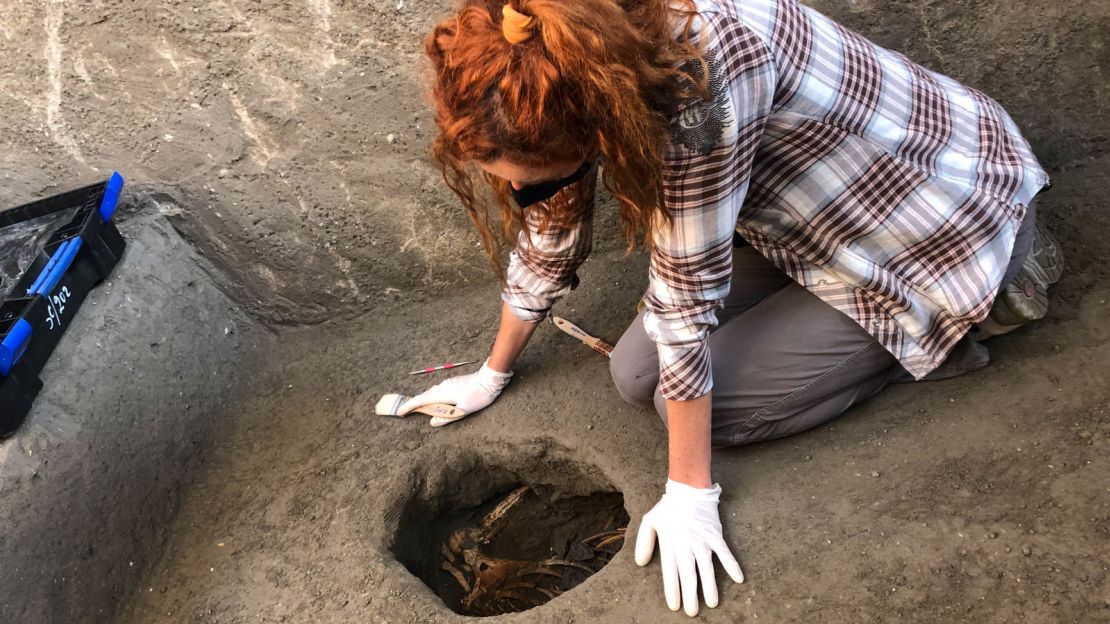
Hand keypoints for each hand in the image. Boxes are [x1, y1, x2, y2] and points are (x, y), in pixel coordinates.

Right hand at [400, 360, 512, 425]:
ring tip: (416, 408)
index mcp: (443, 394)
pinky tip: (433, 402)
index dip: (409, 406)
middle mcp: (442, 387)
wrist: (489, 380)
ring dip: (423, 400)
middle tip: (404, 412)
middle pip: (424, 396)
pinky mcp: (452, 382)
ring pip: (431, 392)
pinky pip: (437, 390)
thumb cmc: (478, 396)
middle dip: (413, 403)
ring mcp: (447, 383)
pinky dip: (431, 397)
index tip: (400, 412)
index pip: (421, 400)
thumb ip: (448, 417)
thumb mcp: (464, 410)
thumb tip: (433, 422)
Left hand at [635, 480, 744, 616]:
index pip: (671, 573)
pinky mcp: (715, 535)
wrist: (688, 489)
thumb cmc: (668, 508)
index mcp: (670, 544)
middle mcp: (686, 545)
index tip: (675, 606)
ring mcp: (702, 541)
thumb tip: (641, 563)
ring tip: (712, 603)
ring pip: (706, 568)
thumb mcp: (649, 522)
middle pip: (688, 575)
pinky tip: (739, 579)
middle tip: (692, 612)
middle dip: (690, 595)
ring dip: (710, 587)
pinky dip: (732, 565)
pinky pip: (725, 552)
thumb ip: (644, 543)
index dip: (673, 591)